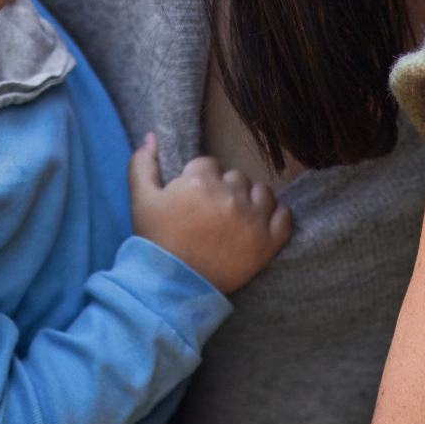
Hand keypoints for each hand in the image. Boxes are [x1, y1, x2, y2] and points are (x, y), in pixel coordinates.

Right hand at [127, 131, 292, 295]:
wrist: (172, 288)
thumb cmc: (156, 242)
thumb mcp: (141, 200)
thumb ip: (142, 164)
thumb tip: (151, 135)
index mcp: (200, 182)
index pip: (208, 164)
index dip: (199, 181)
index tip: (193, 201)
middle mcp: (230, 197)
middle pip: (236, 177)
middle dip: (224, 190)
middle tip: (210, 214)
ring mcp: (252, 220)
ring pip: (261, 192)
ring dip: (250, 200)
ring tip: (234, 219)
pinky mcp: (268, 243)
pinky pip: (284, 215)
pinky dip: (274, 216)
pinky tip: (258, 224)